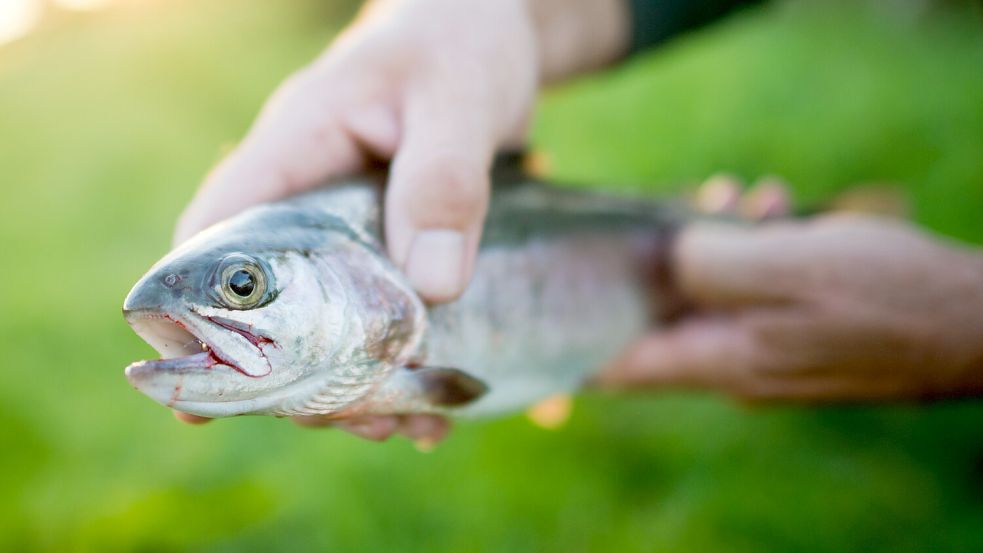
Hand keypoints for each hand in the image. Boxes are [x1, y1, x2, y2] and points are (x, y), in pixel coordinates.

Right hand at [171, 0, 628, 440]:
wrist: (490, 32)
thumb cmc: (457, 47)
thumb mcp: (454, 101)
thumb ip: (442, 181)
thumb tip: (432, 285)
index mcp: (293, 149)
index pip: (215, 238)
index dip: (195, 321)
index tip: (202, 396)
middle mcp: (309, 194)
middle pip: (274, 301)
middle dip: (303, 373)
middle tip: (348, 422)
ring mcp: (351, 223)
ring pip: (332, 316)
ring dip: (360, 378)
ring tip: (405, 424)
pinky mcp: (395, 240)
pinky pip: (386, 306)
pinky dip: (406, 353)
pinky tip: (437, 396)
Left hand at [601, 214, 982, 401]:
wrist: (978, 321)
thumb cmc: (885, 297)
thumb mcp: (784, 266)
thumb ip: (707, 262)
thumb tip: (668, 256)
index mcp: (720, 360)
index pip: (621, 369)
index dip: (576, 346)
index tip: (545, 316)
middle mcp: (735, 367)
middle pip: (665, 317)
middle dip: (664, 259)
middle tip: (693, 207)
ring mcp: (767, 353)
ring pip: (711, 295)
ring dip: (718, 243)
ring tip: (750, 199)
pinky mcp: (796, 335)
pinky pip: (752, 293)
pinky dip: (755, 251)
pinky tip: (779, 210)